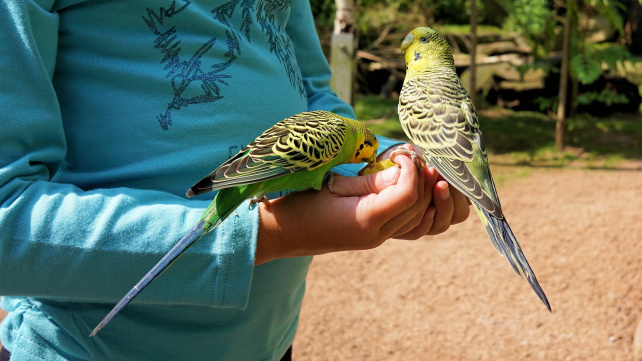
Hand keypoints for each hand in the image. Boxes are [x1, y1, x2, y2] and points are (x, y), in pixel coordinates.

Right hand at [255, 147, 468, 264]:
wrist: (284, 233)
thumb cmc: (302, 204)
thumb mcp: (336, 185)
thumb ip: (371, 180)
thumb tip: (401, 169)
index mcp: (365, 219)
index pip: (406, 194)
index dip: (410, 170)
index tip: (399, 153)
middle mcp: (376, 235)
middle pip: (417, 207)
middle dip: (421, 179)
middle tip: (413, 157)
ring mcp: (376, 239)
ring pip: (416, 218)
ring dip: (421, 192)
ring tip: (414, 169)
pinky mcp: (373, 237)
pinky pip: (405, 224)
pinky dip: (413, 205)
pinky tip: (410, 188)